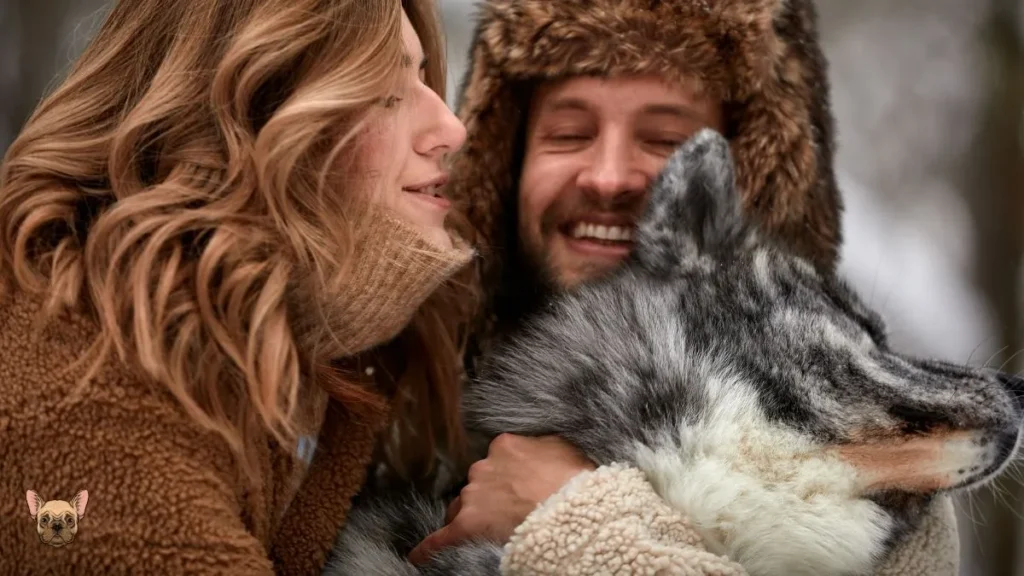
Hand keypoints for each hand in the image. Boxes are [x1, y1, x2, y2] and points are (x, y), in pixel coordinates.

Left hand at [407, 433, 595, 563]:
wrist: (575, 510)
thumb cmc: (577, 482)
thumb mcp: (564, 449)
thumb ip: (541, 447)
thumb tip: (539, 449)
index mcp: (505, 447)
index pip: (494, 463)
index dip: (503, 480)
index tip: (513, 490)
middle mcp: (483, 467)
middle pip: (475, 486)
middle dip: (487, 500)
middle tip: (506, 514)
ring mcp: (473, 497)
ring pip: (461, 509)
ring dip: (471, 520)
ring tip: (486, 535)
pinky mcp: (466, 527)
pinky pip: (440, 539)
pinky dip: (429, 548)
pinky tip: (420, 557)